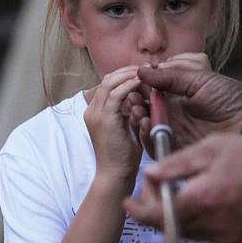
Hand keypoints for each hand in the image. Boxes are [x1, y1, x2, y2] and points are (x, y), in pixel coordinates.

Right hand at [84, 66, 142, 188]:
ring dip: (130, 74)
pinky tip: (143, 83)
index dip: (126, 73)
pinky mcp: (104, 120)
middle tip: (149, 66)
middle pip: (108, 78)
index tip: (145, 71)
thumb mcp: (127, 128)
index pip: (109, 83)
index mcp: (95, 111)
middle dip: (129, 70)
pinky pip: (117, 94)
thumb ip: (130, 111)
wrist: (115, 176)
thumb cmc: (124, 155)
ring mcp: (96, 114)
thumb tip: (142, 96)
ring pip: (111, 82)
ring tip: (148, 71)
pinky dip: (130, 85)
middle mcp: (92, 110)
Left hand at [124, 132, 241, 242]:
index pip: (158, 215)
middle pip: (168, 226)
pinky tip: (202, 197)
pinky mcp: (235, 238)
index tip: (127, 202)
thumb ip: (176, 164)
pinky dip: (195, 218)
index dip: (138, 211)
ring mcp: (225, 235)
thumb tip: (149, 175)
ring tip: (179, 188)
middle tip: (156, 187)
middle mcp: (212, 223)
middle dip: (156, 209)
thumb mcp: (211, 147)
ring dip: (175, 214)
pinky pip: (204, 232)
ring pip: (185, 230)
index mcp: (202, 198)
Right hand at [135, 57, 241, 148]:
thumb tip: (142, 70)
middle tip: (130, 99)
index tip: (131, 82)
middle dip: (133, 105)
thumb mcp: (199, 80)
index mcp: (176, 96)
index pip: (148, 92)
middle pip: (144, 111)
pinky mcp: (179, 150)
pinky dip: (147, 137)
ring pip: (147, 129)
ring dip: (137, 120)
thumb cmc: (231, 96)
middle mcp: (172, 115)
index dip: (137, 88)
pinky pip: (157, 146)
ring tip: (137, 111)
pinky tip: (146, 124)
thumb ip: (170, 77)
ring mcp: (175, 132)